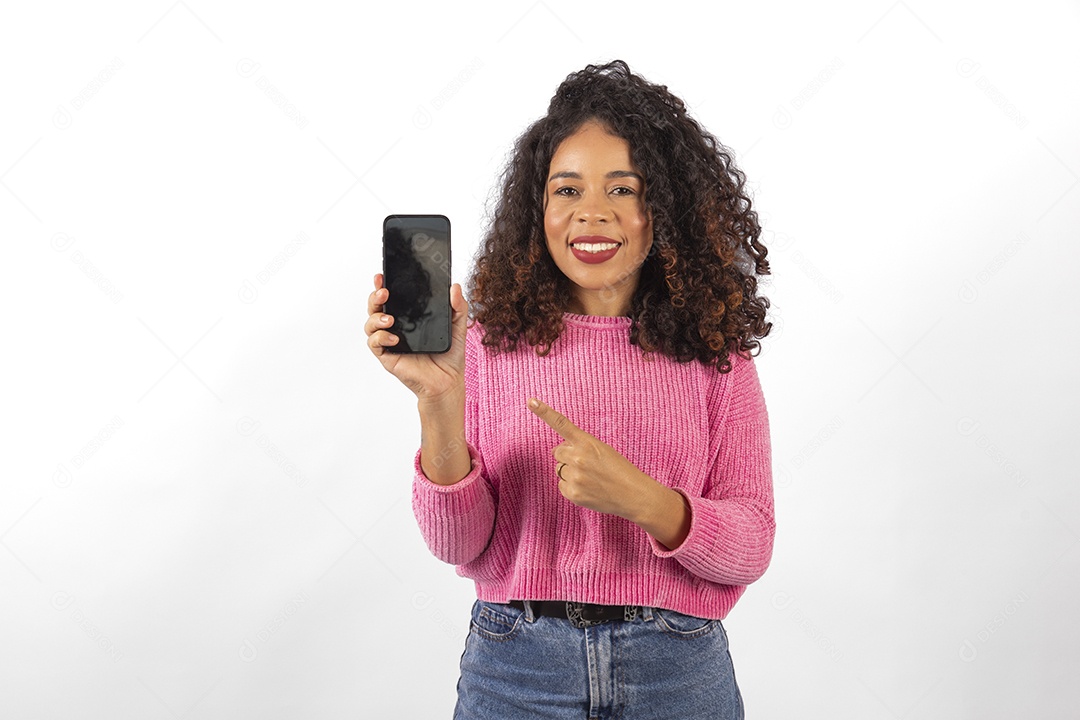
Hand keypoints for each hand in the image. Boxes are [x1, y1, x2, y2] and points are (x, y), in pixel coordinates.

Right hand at [365, 273, 468, 402]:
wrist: (448, 381)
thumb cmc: (450, 354)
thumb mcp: (458, 326)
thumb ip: (458, 306)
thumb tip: (456, 287)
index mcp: (409, 317)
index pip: (392, 298)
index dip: (383, 286)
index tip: (382, 276)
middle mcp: (396, 326)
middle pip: (376, 307)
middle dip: (374, 297)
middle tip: (384, 292)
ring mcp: (390, 341)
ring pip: (370, 324)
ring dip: (375, 318)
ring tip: (389, 319)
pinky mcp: (388, 356)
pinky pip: (375, 344)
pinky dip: (380, 338)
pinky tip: (394, 338)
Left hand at [527, 397, 653, 518]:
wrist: (633, 495)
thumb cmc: (620, 470)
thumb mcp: (603, 450)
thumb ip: (579, 447)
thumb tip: (556, 452)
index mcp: (587, 442)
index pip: (561, 424)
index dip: (544, 412)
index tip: (531, 401)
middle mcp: (578, 458)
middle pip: (558, 453)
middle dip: (567, 457)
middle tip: (586, 464)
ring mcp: (574, 477)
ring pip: (560, 470)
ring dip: (570, 472)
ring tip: (591, 478)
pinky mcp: (573, 494)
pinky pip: (562, 486)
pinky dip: (571, 487)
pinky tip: (588, 488)